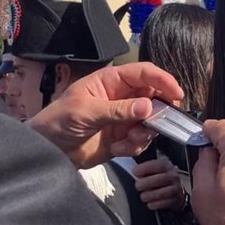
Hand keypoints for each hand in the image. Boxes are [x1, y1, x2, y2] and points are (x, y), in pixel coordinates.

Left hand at [26, 63, 183, 168]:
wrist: (48, 151)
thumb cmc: (59, 121)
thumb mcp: (86, 111)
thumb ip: (118, 110)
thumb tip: (148, 107)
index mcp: (111, 81)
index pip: (143, 73)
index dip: (162, 80)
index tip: (176, 93)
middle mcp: (122, 97)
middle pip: (154, 97)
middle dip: (158, 111)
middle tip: (159, 123)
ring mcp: (124, 118)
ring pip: (151, 121)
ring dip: (144, 133)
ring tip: (127, 141)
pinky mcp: (123, 138)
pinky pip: (142, 140)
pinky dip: (133, 147)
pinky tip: (116, 149)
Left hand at [132, 157, 184, 210]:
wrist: (176, 189)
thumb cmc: (159, 178)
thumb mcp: (154, 169)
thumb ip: (145, 169)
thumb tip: (132, 171)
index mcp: (166, 166)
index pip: (157, 165)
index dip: (145, 168)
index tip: (134, 172)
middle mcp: (173, 176)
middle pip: (160, 179)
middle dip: (146, 183)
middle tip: (138, 186)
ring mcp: (176, 188)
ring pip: (163, 193)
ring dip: (150, 195)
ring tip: (143, 196)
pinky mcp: (176, 200)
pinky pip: (165, 203)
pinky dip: (155, 204)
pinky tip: (149, 203)